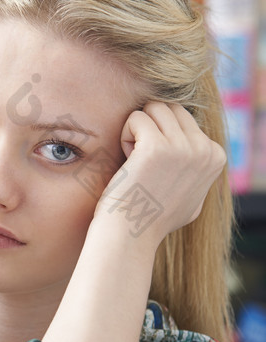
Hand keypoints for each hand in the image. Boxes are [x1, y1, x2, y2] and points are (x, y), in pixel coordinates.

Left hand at [94, 102, 225, 246]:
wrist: (131, 233)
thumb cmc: (154, 218)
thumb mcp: (193, 196)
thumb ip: (199, 172)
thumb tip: (203, 152)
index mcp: (216, 156)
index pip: (186, 119)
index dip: (164, 138)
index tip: (157, 170)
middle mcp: (204, 149)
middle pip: (171, 109)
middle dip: (152, 127)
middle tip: (141, 159)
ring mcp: (182, 147)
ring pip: (154, 108)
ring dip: (138, 130)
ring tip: (134, 159)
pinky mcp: (156, 146)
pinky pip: (136, 118)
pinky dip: (125, 135)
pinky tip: (127, 161)